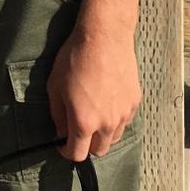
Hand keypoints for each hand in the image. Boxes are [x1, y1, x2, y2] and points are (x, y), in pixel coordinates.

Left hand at [47, 23, 139, 161]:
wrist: (104, 36)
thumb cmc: (75, 58)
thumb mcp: (55, 86)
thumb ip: (58, 115)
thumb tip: (61, 133)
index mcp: (84, 122)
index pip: (77, 154)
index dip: (66, 152)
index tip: (61, 144)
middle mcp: (107, 124)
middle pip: (98, 151)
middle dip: (86, 146)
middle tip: (77, 130)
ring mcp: (124, 114)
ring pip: (114, 139)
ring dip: (102, 135)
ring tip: (94, 117)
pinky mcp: (134, 102)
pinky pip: (125, 121)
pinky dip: (115, 121)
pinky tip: (107, 104)